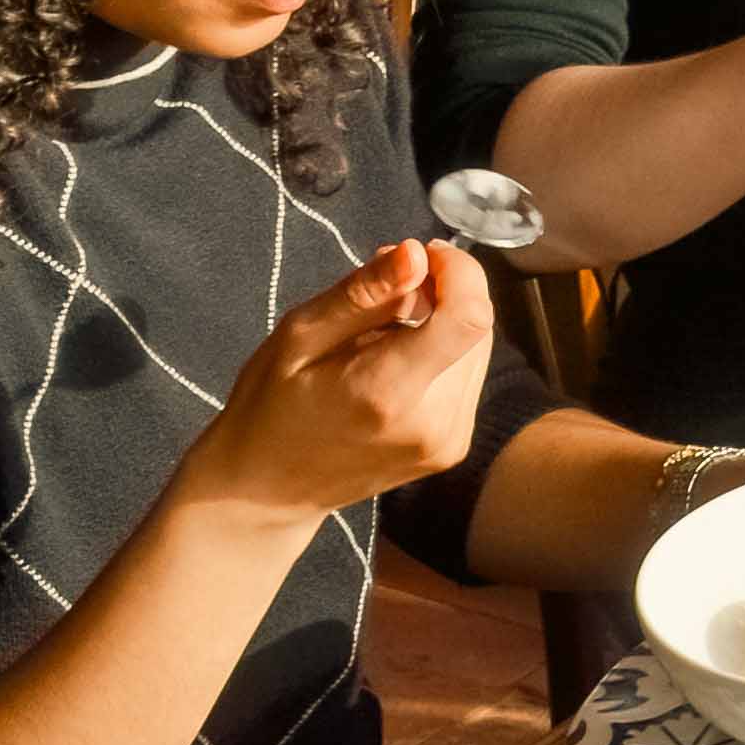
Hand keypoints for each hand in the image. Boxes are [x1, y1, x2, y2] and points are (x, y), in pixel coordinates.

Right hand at [183, 240, 494, 532]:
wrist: (268, 491)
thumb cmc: (270, 405)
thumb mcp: (299, 336)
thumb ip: (364, 293)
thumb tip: (416, 253)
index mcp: (388, 391)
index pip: (468, 318)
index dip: (460, 271)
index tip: (424, 254)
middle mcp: (432, 423)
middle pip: (475, 327)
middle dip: (441, 292)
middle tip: (384, 289)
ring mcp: (448, 441)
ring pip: (476, 348)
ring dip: (442, 322)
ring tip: (379, 332)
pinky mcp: (452, 447)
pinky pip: (466, 376)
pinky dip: (440, 354)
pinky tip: (393, 362)